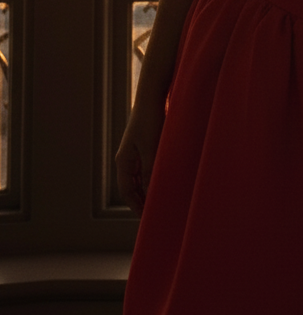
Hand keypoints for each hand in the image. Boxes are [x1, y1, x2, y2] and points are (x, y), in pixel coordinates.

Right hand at [115, 97, 165, 215]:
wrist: (152, 95)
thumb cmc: (150, 120)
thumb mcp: (151, 149)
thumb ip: (150, 172)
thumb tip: (151, 194)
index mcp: (124, 161)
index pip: (127, 191)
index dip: (136, 206)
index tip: (147, 218)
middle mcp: (128, 158)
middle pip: (133, 186)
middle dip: (142, 200)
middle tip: (156, 212)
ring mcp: (137, 151)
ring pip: (141, 177)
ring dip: (149, 189)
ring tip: (162, 199)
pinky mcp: (147, 144)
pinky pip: (149, 167)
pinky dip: (155, 176)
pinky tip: (166, 179)